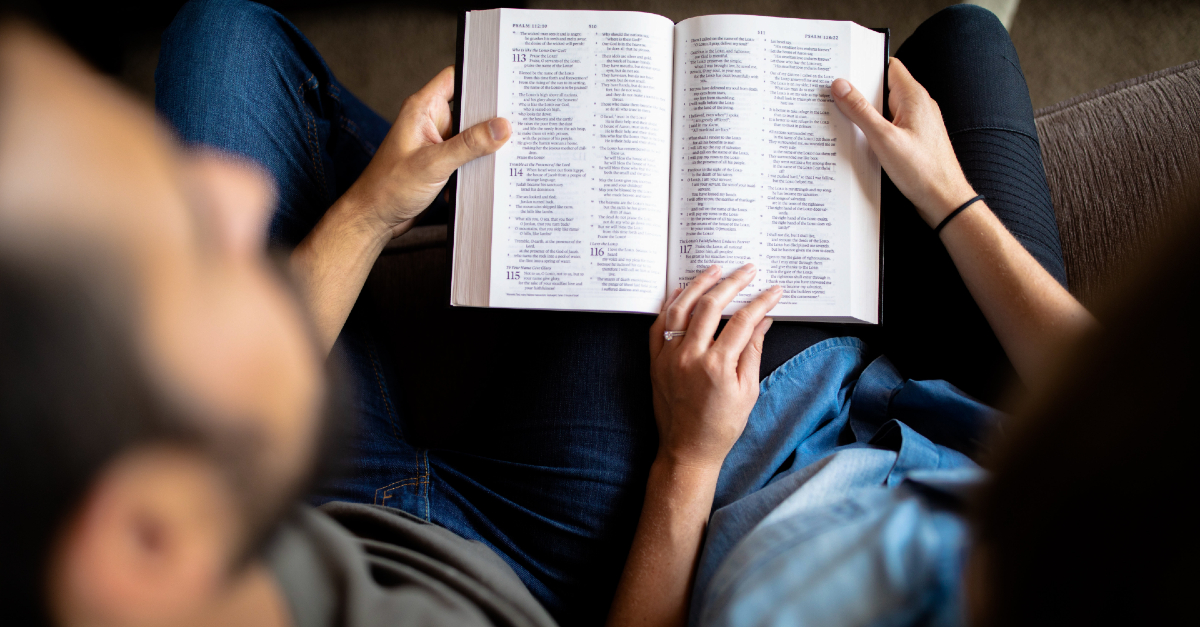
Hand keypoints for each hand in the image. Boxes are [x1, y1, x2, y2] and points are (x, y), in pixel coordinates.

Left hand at [342, 66, 510, 238]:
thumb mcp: (434, 163)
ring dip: (485, 144)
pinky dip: (477, 163)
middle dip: (490, 117)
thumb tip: (501, 127)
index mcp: (422, 109)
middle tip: (516, 121)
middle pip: (469, 108)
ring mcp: (436, 142)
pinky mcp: (441, 161)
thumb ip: (469, 144)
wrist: (374, 218)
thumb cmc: (389, 188)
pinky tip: (488, 172)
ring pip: (471, 134)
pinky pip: (467, 155)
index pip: (455, 78)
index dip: (479, 77)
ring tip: (507, 149)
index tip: (505, 83)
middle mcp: (430, 121)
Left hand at [648, 264, 780, 470]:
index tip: (773, 290)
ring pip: (681, 309)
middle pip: (711, 306)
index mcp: (717, 366)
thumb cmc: (722, 426)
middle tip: (747, 269)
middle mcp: (690, 356)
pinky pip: (658, 325)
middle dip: (732, 283)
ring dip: (698, 285)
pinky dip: (669, 305)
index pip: (743, 321)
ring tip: (714, 269)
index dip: (760, 302)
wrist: (687, 449)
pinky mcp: (655, 361)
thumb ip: (753, 351)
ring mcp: (669, 357)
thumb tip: (763, 320)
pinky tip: (680, 291)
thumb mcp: (747, 391)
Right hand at [831, 58, 976, 226]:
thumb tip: (841, 85)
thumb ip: (860, 110)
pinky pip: (889, 126)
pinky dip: (874, 129)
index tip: (842, 68)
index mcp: (913, 97)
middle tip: (833, 95)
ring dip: (865, 114)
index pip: (888, 66)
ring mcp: (916, 123)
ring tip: (841, 118)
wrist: (944, 200)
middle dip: (859, 91)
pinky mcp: (913, 139)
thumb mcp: (883, 138)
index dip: (865, 64)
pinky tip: (859, 140)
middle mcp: (917, 106)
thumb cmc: (922, 171)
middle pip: (883, 87)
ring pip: (884, 109)